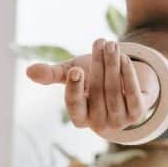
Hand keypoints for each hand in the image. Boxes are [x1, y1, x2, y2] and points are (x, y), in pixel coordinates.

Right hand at [25, 39, 159, 136]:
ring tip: (112, 44)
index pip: (75, 107)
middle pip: (97, 93)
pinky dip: (128, 74)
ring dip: (113, 65)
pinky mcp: (138, 113)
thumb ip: (52, 75)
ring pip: (115, 91)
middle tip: (100, 42)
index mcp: (80, 118)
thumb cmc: (93, 79)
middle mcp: (99, 124)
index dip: (74, 89)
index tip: (76, 70)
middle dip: (99, 65)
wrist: (126, 83)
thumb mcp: (72, 75)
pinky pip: (132, 93)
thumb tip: (29, 71)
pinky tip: (124, 57)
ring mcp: (120, 121)